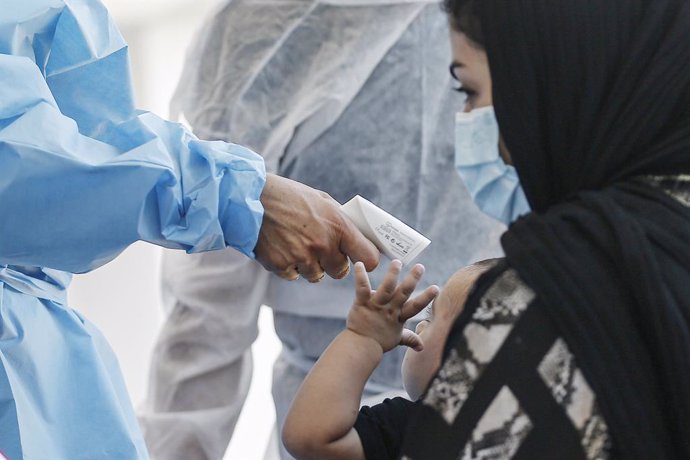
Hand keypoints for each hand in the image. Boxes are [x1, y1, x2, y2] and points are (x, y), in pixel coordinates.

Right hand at [254, 174, 379, 281]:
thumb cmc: (288, 196)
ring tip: (297, 243)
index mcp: (337, 226)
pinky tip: (282, 247)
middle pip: (340, 272)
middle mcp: (322, 245)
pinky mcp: (282, 266)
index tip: (359, 257)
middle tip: (321, 249)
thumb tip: (357, 237)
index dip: (365, 259)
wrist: (250, 198)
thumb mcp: (321, 200)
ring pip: (315, 275)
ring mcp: (301, 257)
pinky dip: (289, 266)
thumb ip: (340, 221)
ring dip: (310, 265)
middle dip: (333, 263)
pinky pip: (294, 276)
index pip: (368, 257)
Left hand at [346, 260, 438, 352]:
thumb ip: (410, 338)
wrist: (360, 347)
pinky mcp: (362, 303)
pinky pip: (362, 288)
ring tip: (397, 262)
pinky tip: (359, 264)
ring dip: (392, 275)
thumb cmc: (379, 342)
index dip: (426, 298)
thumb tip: (422, 346)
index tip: (436, 288)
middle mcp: (390, 310)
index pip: (416, 307)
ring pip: (386, 288)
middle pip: (403, 293)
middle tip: (420, 266)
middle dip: (412, 280)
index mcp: (399, 317)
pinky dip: (360, 276)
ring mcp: (376, 306)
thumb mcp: (397, 339)